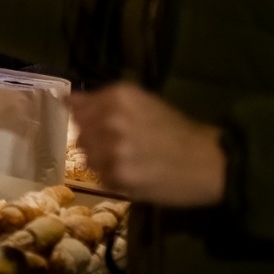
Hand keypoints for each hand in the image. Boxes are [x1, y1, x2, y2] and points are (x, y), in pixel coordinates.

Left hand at [70, 82, 225, 205]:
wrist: (208, 162)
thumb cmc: (176, 130)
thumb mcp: (141, 104)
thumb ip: (101, 101)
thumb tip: (65, 100)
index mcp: (119, 96)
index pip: (78, 107)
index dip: (86, 119)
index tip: (96, 125)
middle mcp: (112, 119)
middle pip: (80, 133)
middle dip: (95, 140)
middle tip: (121, 146)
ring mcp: (113, 149)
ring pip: (87, 157)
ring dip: (102, 160)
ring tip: (129, 160)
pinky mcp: (118, 176)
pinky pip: (100, 176)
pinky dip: (112, 177)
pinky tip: (133, 173)